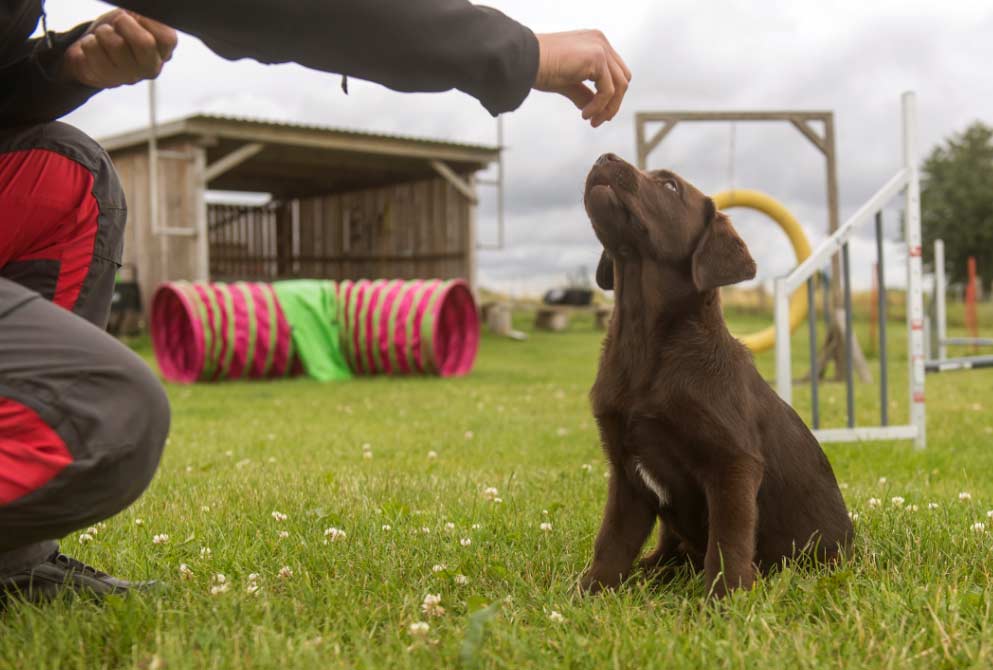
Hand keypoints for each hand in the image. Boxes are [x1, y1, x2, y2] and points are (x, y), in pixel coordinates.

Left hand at [62, 10, 177, 88]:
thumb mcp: (137, 20)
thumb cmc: (120, 33)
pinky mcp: (107, 78)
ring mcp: (130, 76)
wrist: (97, 53)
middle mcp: (151, 67)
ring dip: (104, 32)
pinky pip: (94, 50)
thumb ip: (146, 18)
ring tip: (104, 34)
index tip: (137, 17)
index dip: (149, 22)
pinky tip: (95, 46)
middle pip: (145, 43)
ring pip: (115, 44)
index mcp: (163, 52)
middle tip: (118, 22)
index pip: (167, 38)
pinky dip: (89, 42)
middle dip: (125, 23)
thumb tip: (140, 13)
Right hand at [533, 30, 630, 127]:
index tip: (599, 114)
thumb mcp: (566, 82)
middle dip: (613, 103)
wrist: (523, 60)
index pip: (615, 71)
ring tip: (592, 120)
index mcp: (593, 42)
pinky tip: (585, 114)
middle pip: (622, 77)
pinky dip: (599, 106)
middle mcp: (600, 41)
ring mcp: (600, 47)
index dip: (611, 95)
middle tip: (599, 121)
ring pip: (620, 85)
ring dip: (607, 108)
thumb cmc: (538, 68)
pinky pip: (608, 90)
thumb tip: (594, 107)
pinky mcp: (597, 57)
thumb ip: (583, 91)